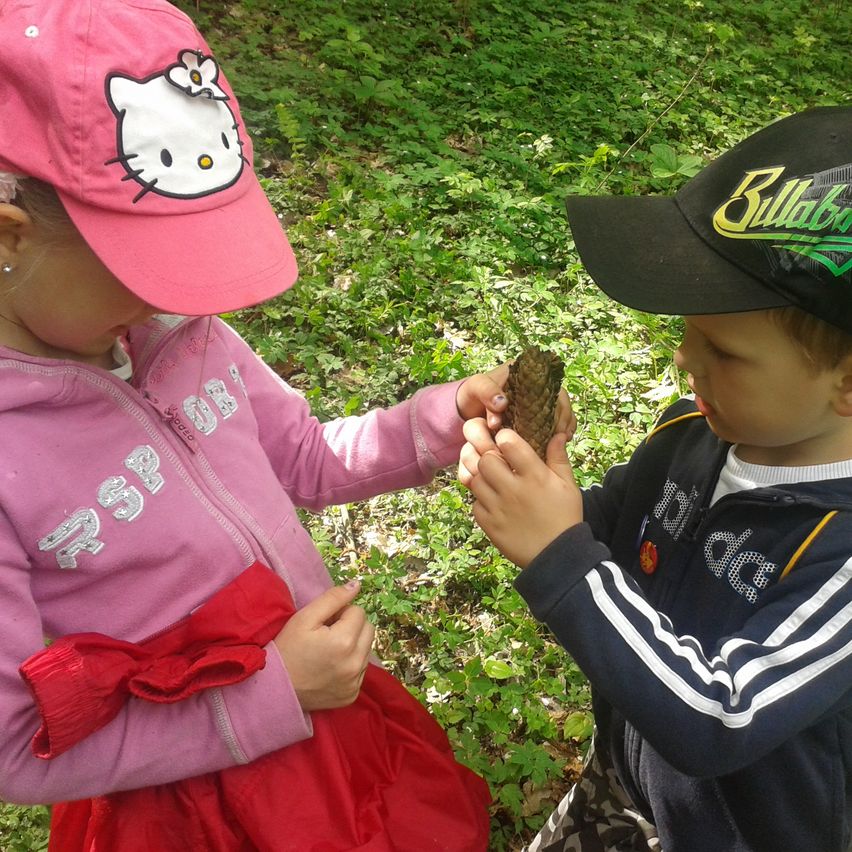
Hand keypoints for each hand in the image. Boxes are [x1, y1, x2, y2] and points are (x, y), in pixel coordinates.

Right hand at [274, 581, 374, 710]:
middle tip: (328, 633)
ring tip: (329, 650)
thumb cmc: (287, 648)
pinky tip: (331, 666)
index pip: (358, 612)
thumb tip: (356, 585)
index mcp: (345, 642)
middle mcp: (355, 664)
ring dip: (353, 644)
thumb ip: (333, 598)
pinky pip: (361, 670)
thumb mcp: (305, 617)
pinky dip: (350, 664)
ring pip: (367, 649)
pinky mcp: (352, 695)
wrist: (275, 688)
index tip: (324, 623)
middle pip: (368, 629)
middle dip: (352, 626)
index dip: (341, 613)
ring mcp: (355, 682)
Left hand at [456, 363, 576, 436]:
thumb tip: (502, 403)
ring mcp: (537, 400)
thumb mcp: (475, 388)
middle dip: (563, 419)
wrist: (467, 407)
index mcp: (525, 373)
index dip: (557, 406)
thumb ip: (487, 393)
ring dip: (563, 426)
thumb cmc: (472, 394)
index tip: (555, 425)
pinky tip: (559, 443)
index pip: (550, 386)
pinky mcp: (536, 415)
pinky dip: (559, 432)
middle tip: (559, 438)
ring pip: (561, 412)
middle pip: (560, 401)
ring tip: (561, 442)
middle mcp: (536, 385)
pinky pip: (556, 421)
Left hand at [466, 429, 582, 567]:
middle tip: (499, 462)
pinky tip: (494, 502)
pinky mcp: (489, 525)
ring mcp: (498, 508)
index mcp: (534, 476)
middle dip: (490, 456)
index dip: (505, 437)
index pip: (508, 442)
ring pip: (475, 480)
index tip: (508, 442)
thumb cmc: (565, 517)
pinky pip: (475, 503)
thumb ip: (558, 458)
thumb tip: (557, 433)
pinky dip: (481, 501)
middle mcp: (513, 489)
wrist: (558, 557)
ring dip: (483, 477)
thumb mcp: (568, 485)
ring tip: (495, 482)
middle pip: (485, 459)